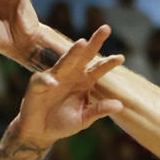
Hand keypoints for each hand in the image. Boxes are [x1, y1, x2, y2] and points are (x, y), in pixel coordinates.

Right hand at [11, 28, 123, 147]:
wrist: (40, 131)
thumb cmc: (62, 122)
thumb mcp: (84, 118)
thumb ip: (99, 110)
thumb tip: (120, 105)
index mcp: (84, 81)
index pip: (99, 69)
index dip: (109, 63)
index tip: (121, 58)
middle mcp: (71, 74)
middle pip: (84, 56)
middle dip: (94, 42)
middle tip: (106, 28)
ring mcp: (54, 77)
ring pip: (65, 61)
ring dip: (72, 53)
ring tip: (81, 43)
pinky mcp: (37, 84)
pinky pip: (44, 80)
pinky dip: (48, 81)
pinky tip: (53, 83)